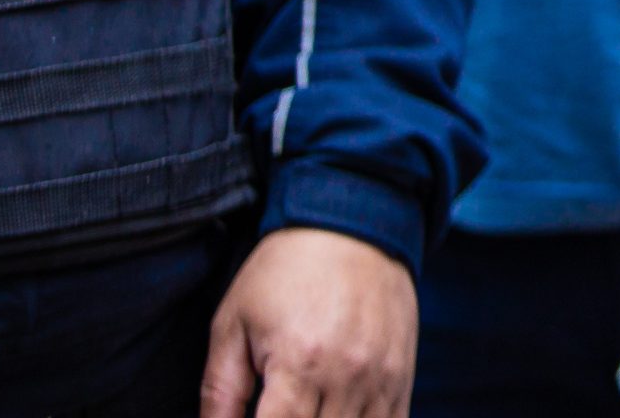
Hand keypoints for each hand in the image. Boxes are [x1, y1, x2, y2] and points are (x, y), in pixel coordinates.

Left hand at [201, 226, 418, 417]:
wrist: (353, 221)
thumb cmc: (284, 271)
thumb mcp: (233, 323)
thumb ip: (219, 392)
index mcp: (298, 363)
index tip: (255, 417)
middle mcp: (345, 374)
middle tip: (275, 408)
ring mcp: (380, 376)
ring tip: (305, 409)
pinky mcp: (401, 373)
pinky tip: (339, 416)